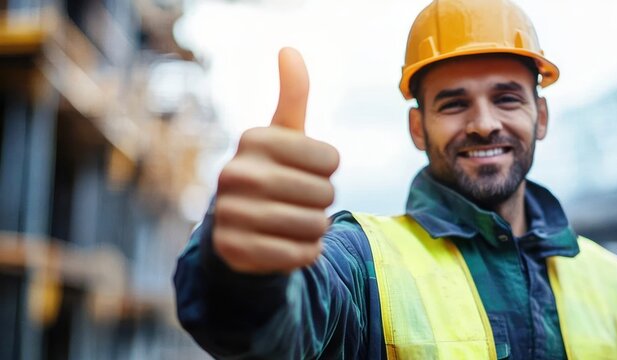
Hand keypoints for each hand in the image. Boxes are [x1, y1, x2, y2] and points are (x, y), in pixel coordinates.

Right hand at [212, 48, 339, 273]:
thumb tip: (288, 48)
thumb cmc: (272, 174)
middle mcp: (236, 173)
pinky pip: (300, 255)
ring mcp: (231, 213)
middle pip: (325, 193)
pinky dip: (305, 253)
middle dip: (322, 201)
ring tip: (295, 222)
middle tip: (299, 201)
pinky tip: (288, 245)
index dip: (328, 170)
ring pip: (314, 225)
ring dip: (316, 228)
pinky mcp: (235, 250)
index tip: (305, 171)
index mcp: (254, 139)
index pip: (331, 159)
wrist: (237, 229)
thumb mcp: (283, 135)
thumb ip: (292, 95)